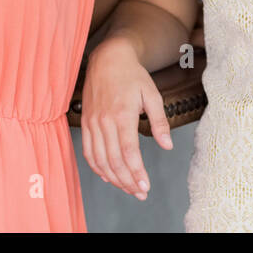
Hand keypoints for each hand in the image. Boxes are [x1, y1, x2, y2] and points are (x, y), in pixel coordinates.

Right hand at [80, 37, 172, 200]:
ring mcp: (92, 123)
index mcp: (122, 114)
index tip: (145, 187)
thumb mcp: (152, 95)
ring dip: (114, 178)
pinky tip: (108, 176)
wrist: (107, 58)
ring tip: (128, 188)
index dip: (136, 173)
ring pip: (100, 159)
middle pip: (113, 160)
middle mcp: (104, 121)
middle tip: (140, 193)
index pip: (128, 152)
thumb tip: (167, 146)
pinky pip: (88, 151)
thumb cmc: (132, 76)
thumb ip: (160, 122)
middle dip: (127, 181)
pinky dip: (97, 167)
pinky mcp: (85, 123)